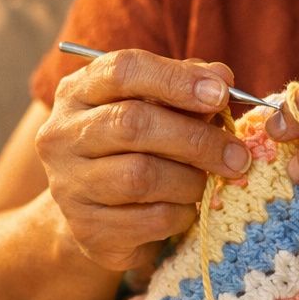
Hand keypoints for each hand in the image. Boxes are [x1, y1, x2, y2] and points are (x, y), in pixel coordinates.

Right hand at [36, 49, 252, 272]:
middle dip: (195, 138)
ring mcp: (69, 184)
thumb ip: (185, 86)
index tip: (221, 93)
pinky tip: (185, 208)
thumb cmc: (134, 148)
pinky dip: (181, 214)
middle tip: (236, 154)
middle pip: (132, 124)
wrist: (97, 215)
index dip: (176, 79)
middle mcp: (62, 135)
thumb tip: (223, 77)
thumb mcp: (154, 107)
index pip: (122, 70)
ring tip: (207, 181)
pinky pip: (150, 219)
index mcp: (77, 92)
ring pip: (141, 176)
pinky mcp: (87, 229)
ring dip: (190, 180)